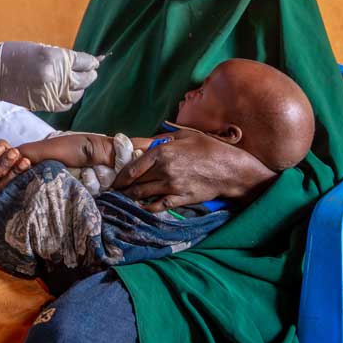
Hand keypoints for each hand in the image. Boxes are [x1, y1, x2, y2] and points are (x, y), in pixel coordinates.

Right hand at [0, 42, 99, 111]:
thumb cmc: (13, 54)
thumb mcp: (40, 48)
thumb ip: (60, 57)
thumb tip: (79, 64)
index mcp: (55, 58)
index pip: (84, 62)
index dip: (92, 62)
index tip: (95, 62)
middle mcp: (55, 76)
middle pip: (84, 79)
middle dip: (90, 75)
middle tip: (92, 73)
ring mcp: (50, 92)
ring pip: (77, 94)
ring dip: (80, 88)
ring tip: (79, 83)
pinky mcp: (44, 104)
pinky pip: (65, 105)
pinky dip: (69, 100)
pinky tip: (67, 94)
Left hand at [112, 128, 277, 211]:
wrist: (229, 169)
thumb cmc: (208, 148)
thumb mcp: (184, 135)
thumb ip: (163, 139)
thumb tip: (146, 144)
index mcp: (163, 152)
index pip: (133, 167)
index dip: (121, 175)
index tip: (114, 180)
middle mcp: (164, 170)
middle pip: (136, 182)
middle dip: (122, 187)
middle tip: (114, 191)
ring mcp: (172, 186)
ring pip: (143, 195)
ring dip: (130, 198)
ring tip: (122, 199)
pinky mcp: (180, 199)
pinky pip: (158, 206)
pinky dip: (147, 207)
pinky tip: (141, 207)